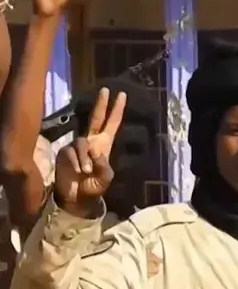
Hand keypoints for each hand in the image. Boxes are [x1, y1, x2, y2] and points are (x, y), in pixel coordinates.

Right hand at [54, 88, 125, 214]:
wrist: (77, 198)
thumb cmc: (94, 187)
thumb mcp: (105, 177)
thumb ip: (104, 165)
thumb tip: (96, 151)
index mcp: (104, 145)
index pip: (112, 123)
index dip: (117, 110)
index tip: (122, 95)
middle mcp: (91, 141)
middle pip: (96, 118)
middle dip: (101, 104)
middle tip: (106, 90)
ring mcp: (76, 146)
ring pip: (82, 143)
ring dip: (85, 157)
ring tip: (87, 171)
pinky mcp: (64, 152)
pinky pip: (71, 152)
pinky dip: (77, 162)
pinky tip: (79, 171)